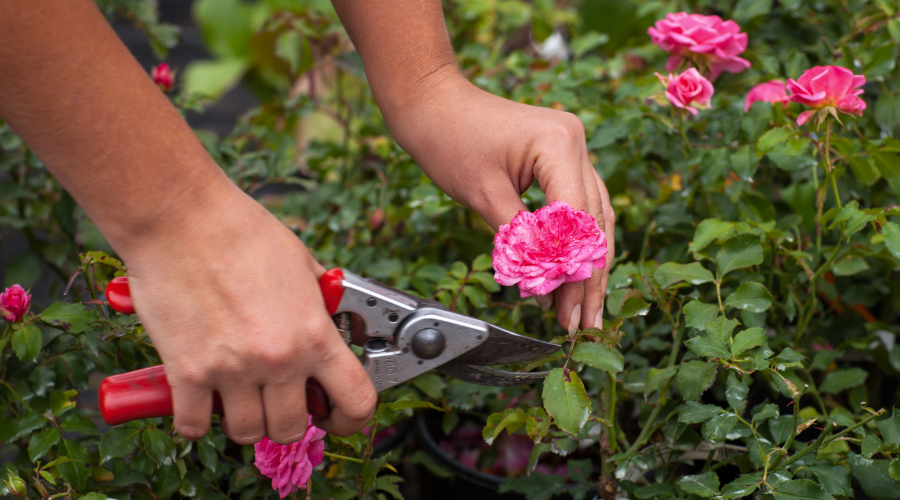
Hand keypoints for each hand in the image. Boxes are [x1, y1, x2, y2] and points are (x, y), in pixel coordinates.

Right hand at [118, 179, 376, 443]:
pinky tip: (198, 398)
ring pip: (247, 432)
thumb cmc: (241, 230)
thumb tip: (333, 323)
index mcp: (315, 333)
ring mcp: (232, 370)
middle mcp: (279, 359)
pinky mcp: (186, 373)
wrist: (181, 218)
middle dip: (288, 418)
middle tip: (276, 398)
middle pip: (293, 428)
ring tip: (237, 394)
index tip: (336, 416)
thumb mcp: (303, 264)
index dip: (350, 419)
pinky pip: (193, 426)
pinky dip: (195, 419)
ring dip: (244, 419)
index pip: (356, 402)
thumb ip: (319, 304)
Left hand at [384, 68, 614, 332]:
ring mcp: (573, 147)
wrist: (432, 102)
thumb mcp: (483, 195)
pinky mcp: (562, 156)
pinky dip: (574, 241)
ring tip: (584, 311)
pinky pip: (578, 204)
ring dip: (587, 265)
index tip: (564, 310)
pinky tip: (574, 275)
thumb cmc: (448, 139)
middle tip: (582, 324)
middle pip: (593, 223)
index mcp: (559, 145)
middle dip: (586, 278)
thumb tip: (543, 285)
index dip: (572, 270)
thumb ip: (518, 240)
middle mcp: (576, 143)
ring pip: (593, 217)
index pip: (576, 220)